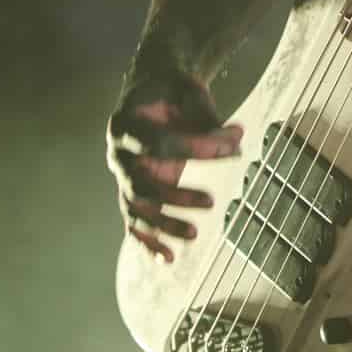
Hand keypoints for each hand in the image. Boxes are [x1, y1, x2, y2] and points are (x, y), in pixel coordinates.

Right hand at [106, 60, 242, 262]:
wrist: (151, 91)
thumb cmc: (172, 91)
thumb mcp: (189, 92)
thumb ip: (207, 116)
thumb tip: (234, 139)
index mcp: (126, 123)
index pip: (161, 143)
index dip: (197, 148)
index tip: (234, 146)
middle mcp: (118, 153)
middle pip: (141, 182)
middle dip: (176, 196)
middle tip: (212, 203)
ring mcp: (121, 176)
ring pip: (137, 208)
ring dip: (163, 225)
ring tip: (194, 235)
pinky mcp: (130, 192)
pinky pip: (134, 222)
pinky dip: (148, 243)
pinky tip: (167, 260)